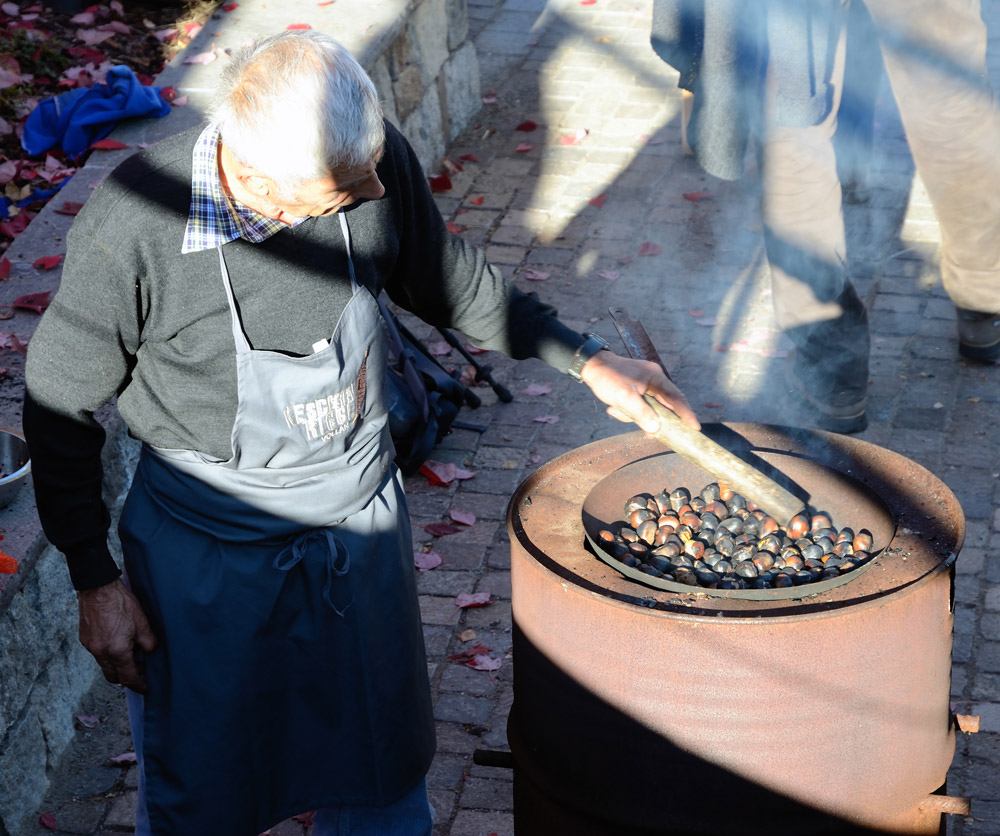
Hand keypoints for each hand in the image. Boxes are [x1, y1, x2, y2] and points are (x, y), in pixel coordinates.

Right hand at [77, 579, 157, 693]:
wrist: (98, 588)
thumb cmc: (121, 603)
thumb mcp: (142, 622)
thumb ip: (148, 642)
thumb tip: (149, 653)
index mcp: (117, 651)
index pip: (128, 677)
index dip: (138, 685)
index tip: (145, 689)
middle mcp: (101, 653)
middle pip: (113, 677)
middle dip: (126, 677)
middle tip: (139, 669)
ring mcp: (90, 647)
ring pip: (105, 666)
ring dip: (117, 664)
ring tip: (130, 651)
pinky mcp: (85, 640)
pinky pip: (98, 654)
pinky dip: (108, 654)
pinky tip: (118, 641)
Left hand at [580, 351, 700, 433]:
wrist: (592, 366)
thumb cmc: (608, 378)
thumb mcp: (624, 398)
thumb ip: (641, 413)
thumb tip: (655, 428)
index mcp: (656, 378)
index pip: (676, 398)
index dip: (686, 414)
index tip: (694, 428)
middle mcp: (654, 380)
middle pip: (665, 405)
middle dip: (657, 419)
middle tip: (655, 434)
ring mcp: (646, 384)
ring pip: (650, 408)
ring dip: (635, 414)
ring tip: (618, 409)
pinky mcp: (637, 389)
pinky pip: (640, 405)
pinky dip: (629, 411)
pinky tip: (614, 408)